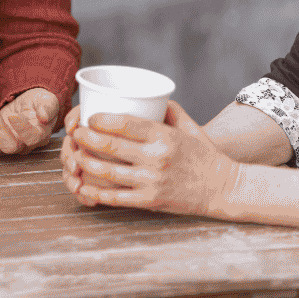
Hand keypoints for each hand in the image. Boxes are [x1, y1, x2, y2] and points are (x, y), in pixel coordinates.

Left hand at [0, 87, 59, 153]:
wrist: (26, 104)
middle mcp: (22, 145)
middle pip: (7, 147)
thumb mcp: (48, 100)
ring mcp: (5, 145)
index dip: (20, 128)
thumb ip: (48, 107)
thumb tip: (44, 116)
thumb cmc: (38, 103)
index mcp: (39, 136)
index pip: (30, 139)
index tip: (12, 114)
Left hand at [62, 100, 239, 216]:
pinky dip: (97, 192)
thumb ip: (168, 109)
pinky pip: (116, 197)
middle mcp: (156, 158)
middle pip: (110, 146)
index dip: (101, 119)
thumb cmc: (204, 154)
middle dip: (86, 138)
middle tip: (75, 134)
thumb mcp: (190, 127)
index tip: (89, 117)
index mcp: (164, 136)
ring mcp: (152, 181)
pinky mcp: (150, 201)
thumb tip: (147, 96)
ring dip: (85, 163)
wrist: (223, 188)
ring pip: (108, 171)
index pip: (125, 123)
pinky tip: (85, 186)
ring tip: (75, 156)